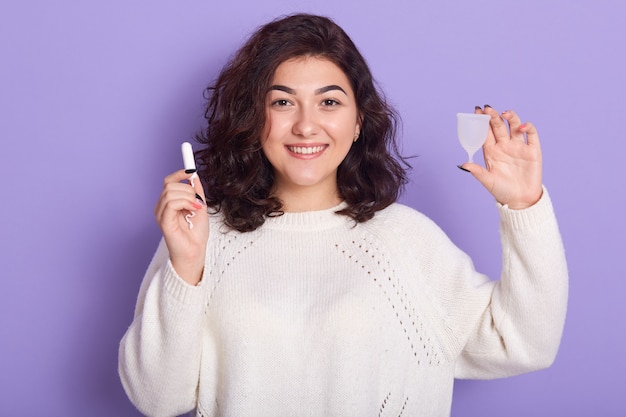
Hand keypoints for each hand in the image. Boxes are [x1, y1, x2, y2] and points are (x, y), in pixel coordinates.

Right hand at [154, 170, 208, 284]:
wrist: (195, 252)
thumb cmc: (196, 234)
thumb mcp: (200, 207)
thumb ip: (196, 192)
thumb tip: (194, 176)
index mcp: (169, 203)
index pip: (169, 181)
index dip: (179, 173)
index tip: (192, 171)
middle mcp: (162, 207)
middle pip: (169, 184)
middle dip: (187, 189)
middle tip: (198, 201)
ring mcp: (161, 214)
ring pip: (170, 192)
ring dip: (188, 197)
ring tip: (197, 208)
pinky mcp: (163, 222)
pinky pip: (171, 203)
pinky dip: (185, 203)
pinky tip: (194, 210)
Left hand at [459, 106, 542, 209]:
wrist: (521, 200)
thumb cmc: (502, 191)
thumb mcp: (488, 181)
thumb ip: (477, 172)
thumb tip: (462, 164)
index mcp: (492, 152)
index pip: (485, 133)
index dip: (481, 122)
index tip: (477, 111)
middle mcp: (504, 146)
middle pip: (498, 127)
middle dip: (493, 117)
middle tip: (488, 108)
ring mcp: (518, 147)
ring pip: (514, 126)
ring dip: (510, 118)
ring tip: (505, 113)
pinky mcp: (532, 150)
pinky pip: (531, 134)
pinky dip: (528, 127)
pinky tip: (522, 127)